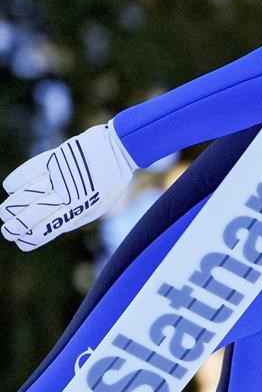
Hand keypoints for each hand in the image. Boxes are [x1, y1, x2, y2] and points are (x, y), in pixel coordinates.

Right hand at [1, 124, 137, 250]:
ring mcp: (59, 176)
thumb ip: (76, 217)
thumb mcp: (98, 206)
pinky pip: (28, 171)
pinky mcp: (54, 158)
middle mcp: (67, 194)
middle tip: (7, 230)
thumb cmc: (109, 181)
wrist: (120, 149)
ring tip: (4, 214)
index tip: (20, 241)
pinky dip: (16, 180)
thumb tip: (51, 227)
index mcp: (79, 209)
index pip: (47, 229)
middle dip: (14, 226)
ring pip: (25, 195)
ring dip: (11, 207)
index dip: (30, 238)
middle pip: (32, 215)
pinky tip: (10, 188)